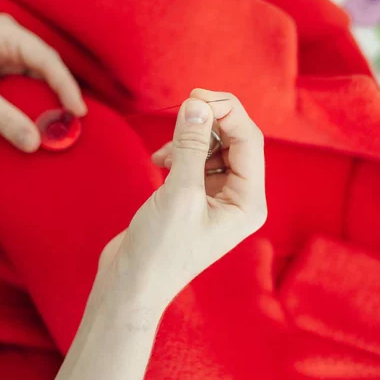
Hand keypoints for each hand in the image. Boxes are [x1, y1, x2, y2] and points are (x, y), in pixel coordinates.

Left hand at [0, 13, 86, 151]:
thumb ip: (3, 118)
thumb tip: (34, 143)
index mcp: (6, 34)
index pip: (47, 60)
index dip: (66, 86)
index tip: (78, 111)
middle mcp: (8, 40)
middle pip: (45, 68)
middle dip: (58, 94)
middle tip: (72, 121)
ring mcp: (3, 54)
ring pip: (35, 78)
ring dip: (45, 101)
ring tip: (57, 123)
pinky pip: (22, 86)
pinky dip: (29, 103)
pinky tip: (36, 119)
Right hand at [102, 89, 266, 310]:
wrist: (131, 284)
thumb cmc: (159, 250)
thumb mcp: (178, 193)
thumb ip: (190, 145)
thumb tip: (198, 104)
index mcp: (249, 202)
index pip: (249, 141)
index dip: (227, 111)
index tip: (197, 95)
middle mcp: (239, 198)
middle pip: (234, 141)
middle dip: (209, 123)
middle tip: (183, 107)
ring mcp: (217, 198)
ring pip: (212, 148)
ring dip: (189, 140)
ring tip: (165, 153)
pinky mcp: (194, 197)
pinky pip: (195, 161)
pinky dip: (178, 153)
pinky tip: (160, 162)